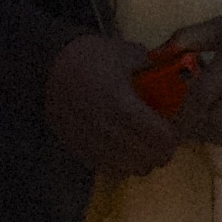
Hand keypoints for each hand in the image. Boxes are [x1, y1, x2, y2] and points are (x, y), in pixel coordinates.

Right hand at [46, 32, 183, 179]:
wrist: (47, 66)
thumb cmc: (88, 56)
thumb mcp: (126, 53)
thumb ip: (153, 68)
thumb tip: (174, 75)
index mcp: (122, 106)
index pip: (158, 138)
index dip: (171, 139)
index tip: (174, 133)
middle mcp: (106, 130)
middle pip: (145, 157)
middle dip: (160, 152)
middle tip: (164, 143)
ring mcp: (90, 142)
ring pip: (127, 167)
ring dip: (141, 161)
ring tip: (146, 149)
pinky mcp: (76, 148)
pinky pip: (106, 168)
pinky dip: (120, 164)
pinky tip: (124, 152)